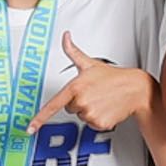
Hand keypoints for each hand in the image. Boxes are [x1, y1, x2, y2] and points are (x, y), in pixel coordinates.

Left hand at [29, 33, 149, 130]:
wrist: (135, 89)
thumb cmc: (112, 77)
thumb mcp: (90, 63)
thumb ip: (73, 51)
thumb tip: (65, 37)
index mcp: (76, 87)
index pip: (53, 105)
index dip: (39, 118)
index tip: (30, 128)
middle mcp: (82, 101)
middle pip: (69, 108)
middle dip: (78, 101)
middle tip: (92, 93)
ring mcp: (90, 113)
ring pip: (80, 117)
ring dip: (88, 110)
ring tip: (101, 99)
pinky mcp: (99, 123)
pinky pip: (91, 124)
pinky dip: (97, 118)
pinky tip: (106, 108)